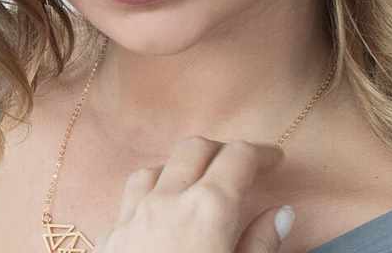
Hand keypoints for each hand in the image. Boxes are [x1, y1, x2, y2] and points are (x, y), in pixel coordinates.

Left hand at [94, 135, 294, 252]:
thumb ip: (260, 246)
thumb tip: (280, 212)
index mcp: (208, 209)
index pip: (239, 157)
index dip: (261, 152)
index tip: (275, 159)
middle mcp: (168, 200)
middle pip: (196, 148)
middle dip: (222, 150)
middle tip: (242, 169)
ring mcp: (133, 216)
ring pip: (159, 166)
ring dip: (183, 167)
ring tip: (200, 186)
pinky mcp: (110, 237)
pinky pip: (133, 195)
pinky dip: (153, 190)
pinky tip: (161, 212)